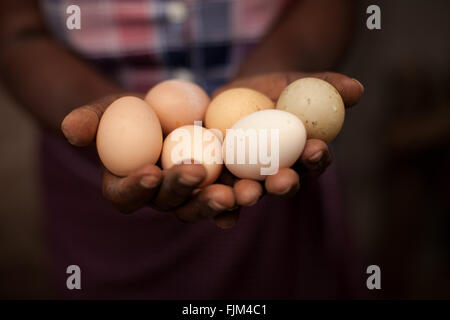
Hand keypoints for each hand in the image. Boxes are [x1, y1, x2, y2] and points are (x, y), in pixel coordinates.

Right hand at [61, 93, 236, 227]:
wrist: (168, 111)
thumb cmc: (132, 111)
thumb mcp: (109, 108)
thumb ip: (90, 120)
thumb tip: (70, 129)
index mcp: (127, 186)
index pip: (125, 195)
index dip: (135, 187)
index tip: (150, 171)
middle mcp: (158, 199)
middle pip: (168, 203)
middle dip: (182, 190)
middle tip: (196, 173)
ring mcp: (188, 197)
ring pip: (200, 206)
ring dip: (216, 202)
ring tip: (234, 192)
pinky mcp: (213, 189)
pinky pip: (226, 200)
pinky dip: (239, 200)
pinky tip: (251, 194)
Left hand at [212, 71, 363, 223]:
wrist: (246, 90)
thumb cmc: (282, 87)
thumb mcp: (304, 81)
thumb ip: (329, 85)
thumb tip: (356, 88)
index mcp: (303, 155)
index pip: (314, 159)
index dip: (316, 156)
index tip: (315, 149)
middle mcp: (279, 172)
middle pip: (282, 183)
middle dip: (282, 184)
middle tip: (280, 180)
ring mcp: (250, 176)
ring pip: (251, 191)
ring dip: (249, 195)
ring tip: (245, 193)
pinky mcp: (223, 173)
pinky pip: (220, 189)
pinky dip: (219, 202)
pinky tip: (216, 208)